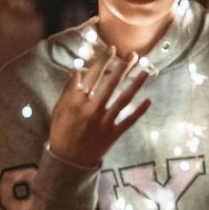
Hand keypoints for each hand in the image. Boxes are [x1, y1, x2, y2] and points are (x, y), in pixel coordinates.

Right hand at [48, 48, 151, 167]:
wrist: (68, 161)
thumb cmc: (62, 131)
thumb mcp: (59, 109)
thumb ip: (68, 90)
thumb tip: (77, 71)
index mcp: (77, 102)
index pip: (92, 75)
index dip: (103, 60)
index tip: (112, 48)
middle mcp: (92, 110)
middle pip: (111, 84)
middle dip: (123, 68)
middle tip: (133, 55)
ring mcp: (104, 122)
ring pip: (123, 100)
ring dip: (136, 85)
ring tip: (145, 73)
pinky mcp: (113, 134)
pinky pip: (129, 121)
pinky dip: (139, 111)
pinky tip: (148, 100)